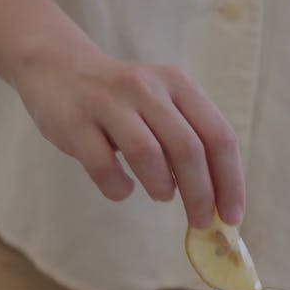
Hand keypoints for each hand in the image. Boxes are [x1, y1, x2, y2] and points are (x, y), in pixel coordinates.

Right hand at [15, 40, 244, 228]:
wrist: (57, 68)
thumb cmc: (121, 101)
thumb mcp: (161, 104)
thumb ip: (187, 139)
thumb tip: (215, 200)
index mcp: (178, 84)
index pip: (218, 136)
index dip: (230, 181)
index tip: (232, 216)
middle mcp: (147, 88)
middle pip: (188, 149)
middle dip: (200, 195)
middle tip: (200, 222)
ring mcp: (109, 102)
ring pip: (148, 154)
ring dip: (161, 187)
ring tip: (161, 195)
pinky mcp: (75, 121)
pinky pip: (103, 165)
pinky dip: (118, 187)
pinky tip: (122, 189)